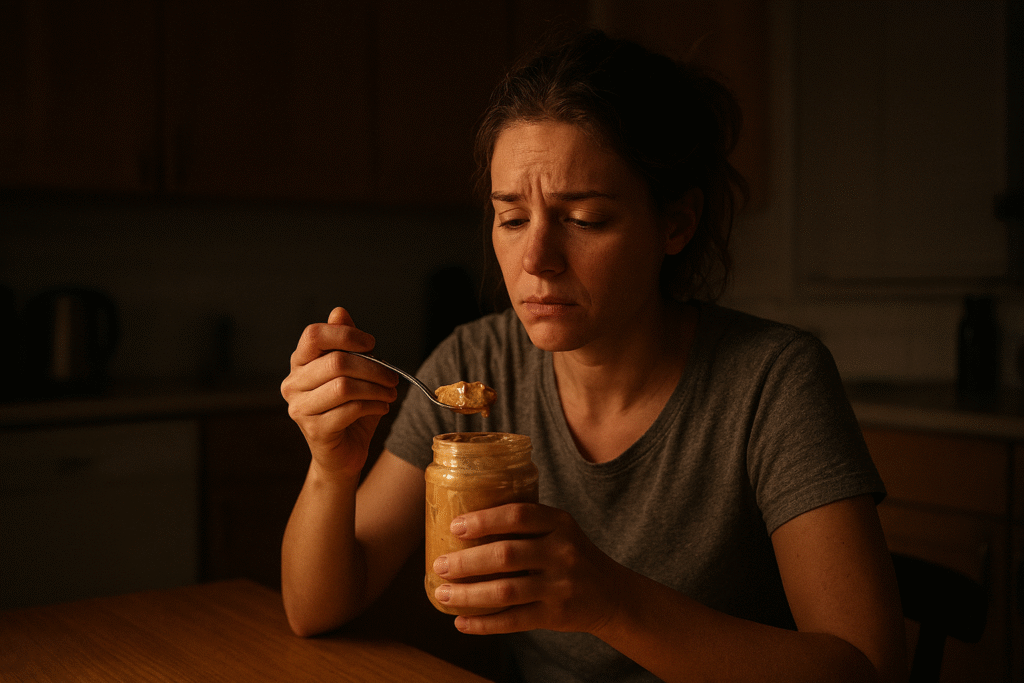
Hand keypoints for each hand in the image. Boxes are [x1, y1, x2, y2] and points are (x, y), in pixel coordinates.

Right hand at [280, 307, 399, 478]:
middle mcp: (292, 384)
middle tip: (392, 377)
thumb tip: (339, 312)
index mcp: (300, 363)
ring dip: (376, 388)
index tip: (371, 344)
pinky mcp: (314, 430)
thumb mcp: (352, 373)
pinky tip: (382, 407)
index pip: (313, 335)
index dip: (345, 335)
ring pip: (344, 386)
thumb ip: (345, 344)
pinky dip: (373, 406)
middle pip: (336, 361)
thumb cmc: (349, 409)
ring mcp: (300, 408)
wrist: (344, 453)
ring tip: (390, 393)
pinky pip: (349, 410)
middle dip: (373, 367)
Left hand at [431, 503, 626, 635]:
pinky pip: (513, 621)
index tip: (456, 526)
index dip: (485, 520)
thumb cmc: (572, 555)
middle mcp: (562, 553)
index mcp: (560, 523)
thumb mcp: (560, 530)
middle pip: (506, 555)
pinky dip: (484, 624)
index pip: (519, 515)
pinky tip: (461, 623)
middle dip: (467, 561)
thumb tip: (465, 520)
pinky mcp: (555, 616)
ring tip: (442, 593)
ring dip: (468, 594)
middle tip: (439, 565)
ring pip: (505, 591)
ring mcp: (559, 586)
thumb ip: (526, 523)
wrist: (612, 595)